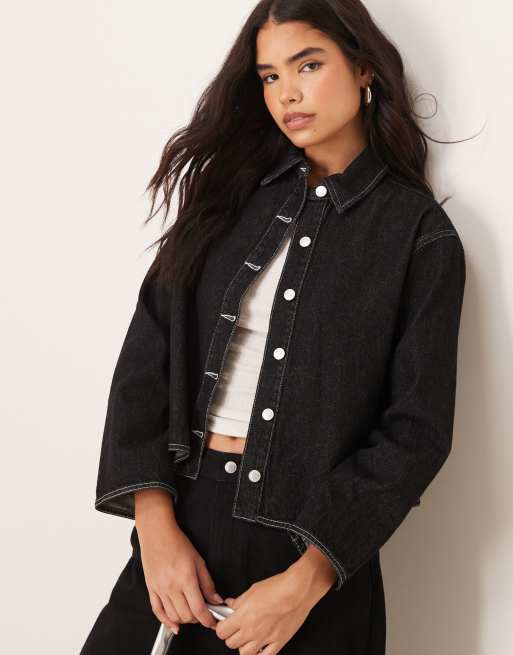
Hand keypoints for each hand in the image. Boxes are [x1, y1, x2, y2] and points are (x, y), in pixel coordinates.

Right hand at [135, 490, 222, 634]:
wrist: (157, 534)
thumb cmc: (178, 543)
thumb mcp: (199, 561)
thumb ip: (208, 583)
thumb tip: (216, 599)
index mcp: (186, 579)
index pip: (199, 609)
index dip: (208, 620)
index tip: (213, 622)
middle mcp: (172, 587)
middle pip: (187, 615)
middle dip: (198, 619)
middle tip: (204, 613)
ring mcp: (160, 589)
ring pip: (173, 616)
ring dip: (185, 620)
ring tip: (192, 614)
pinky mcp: (151, 589)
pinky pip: (158, 611)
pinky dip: (166, 621)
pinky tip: (174, 624)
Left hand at [214, 570, 313, 653]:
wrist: (298, 590)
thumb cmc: (278, 587)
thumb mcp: (253, 589)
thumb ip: (239, 601)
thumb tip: (230, 605)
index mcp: (243, 616)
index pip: (222, 631)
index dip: (222, 627)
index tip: (225, 624)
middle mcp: (252, 630)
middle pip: (231, 643)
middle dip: (232, 636)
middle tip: (236, 629)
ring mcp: (265, 638)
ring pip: (245, 654)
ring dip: (244, 647)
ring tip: (248, 638)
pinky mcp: (279, 642)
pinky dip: (260, 654)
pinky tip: (260, 647)